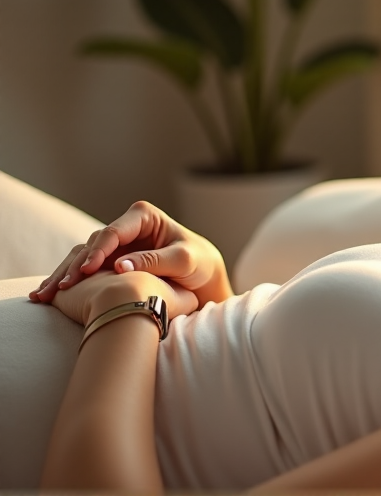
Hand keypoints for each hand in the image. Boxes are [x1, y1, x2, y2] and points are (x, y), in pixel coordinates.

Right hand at [29, 200, 228, 305]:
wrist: (202, 278)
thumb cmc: (199, 264)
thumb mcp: (184, 261)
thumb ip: (155, 261)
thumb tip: (121, 266)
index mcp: (144, 216)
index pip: (114, 232)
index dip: (98, 251)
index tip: (88, 270)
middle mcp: (125, 227)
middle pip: (93, 244)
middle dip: (75, 266)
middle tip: (60, 287)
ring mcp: (115, 244)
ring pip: (82, 257)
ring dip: (64, 275)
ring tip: (46, 295)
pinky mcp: (109, 262)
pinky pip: (84, 270)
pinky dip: (68, 282)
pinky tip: (49, 297)